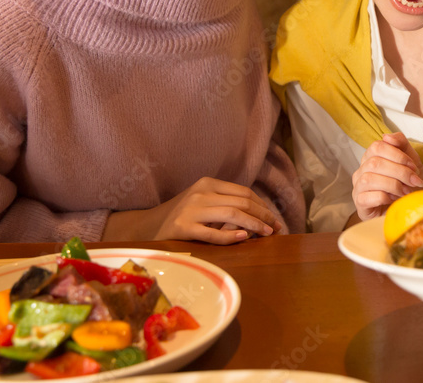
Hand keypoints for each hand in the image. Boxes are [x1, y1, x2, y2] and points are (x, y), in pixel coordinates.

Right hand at [103, 177, 283, 243]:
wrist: (146, 227)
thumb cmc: (181, 217)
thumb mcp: (202, 203)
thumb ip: (225, 204)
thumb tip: (259, 216)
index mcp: (207, 184)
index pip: (244, 193)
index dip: (263, 206)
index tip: (274, 219)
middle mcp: (200, 193)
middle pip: (241, 202)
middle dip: (263, 215)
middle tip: (276, 229)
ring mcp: (191, 210)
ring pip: (231, 214)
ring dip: (254, 224)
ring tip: (267, 234)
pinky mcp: (182, 228)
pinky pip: (212, 233)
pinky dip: (230, 236)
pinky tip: (244, 238)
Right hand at [351, 132, 422, 220]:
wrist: (411, 210)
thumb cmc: (409, 185)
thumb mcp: (411, 161)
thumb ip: (401, 144)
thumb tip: (387, 136)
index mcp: (371, 158)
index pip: (377, 147)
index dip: (397, 155)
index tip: (413, 167)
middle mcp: (361, 171)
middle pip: (374, 163)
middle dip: (400, 172)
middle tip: (414, 181)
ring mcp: (358, 188)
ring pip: (369, 179)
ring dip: (393, 185)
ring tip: (406, 191)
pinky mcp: (360, 205)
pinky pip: (367, 197)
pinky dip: (385, 197)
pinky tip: (394, 200)